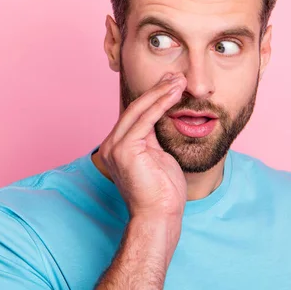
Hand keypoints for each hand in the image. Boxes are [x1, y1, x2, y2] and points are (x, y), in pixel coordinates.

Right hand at [98, 72, 187, 220]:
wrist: (159, 216)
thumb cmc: (162, 191)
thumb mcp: (157, 156)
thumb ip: (153, 137)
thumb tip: (160, 116)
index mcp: (118, 145)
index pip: (135, 114)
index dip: (153, 96)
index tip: (170, 82)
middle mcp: (112, 144)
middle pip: (135, 108)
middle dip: (157, 89)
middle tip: (175, 75)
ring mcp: (115, 146)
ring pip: (139, 110)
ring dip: (160, 92)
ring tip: (178, 80)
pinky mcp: (125, 149)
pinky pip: (145, 120)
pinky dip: (160, 104)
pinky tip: (173, 93)